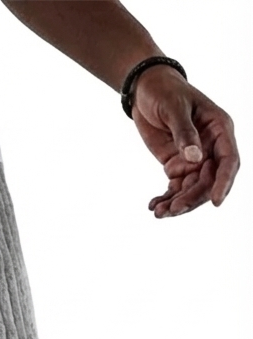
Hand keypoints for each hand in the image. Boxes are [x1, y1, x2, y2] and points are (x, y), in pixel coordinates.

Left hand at [129, 65, 239, 217]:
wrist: (146, 90)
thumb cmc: (165, 91)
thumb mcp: (174, 108)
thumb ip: (184, 133)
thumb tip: (195, 159)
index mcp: (219, 129)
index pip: (229, 161)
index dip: (224, 182)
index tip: (216, 202)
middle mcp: (210, 147)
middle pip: (208, 181)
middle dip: (192, 198)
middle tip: (172, 210)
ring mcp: (194, 159)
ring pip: (191, 189)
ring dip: (177, 204)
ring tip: (159, 212)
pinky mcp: (176, 165)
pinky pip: (175, 188)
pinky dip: (166, 199)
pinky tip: (154, 206)